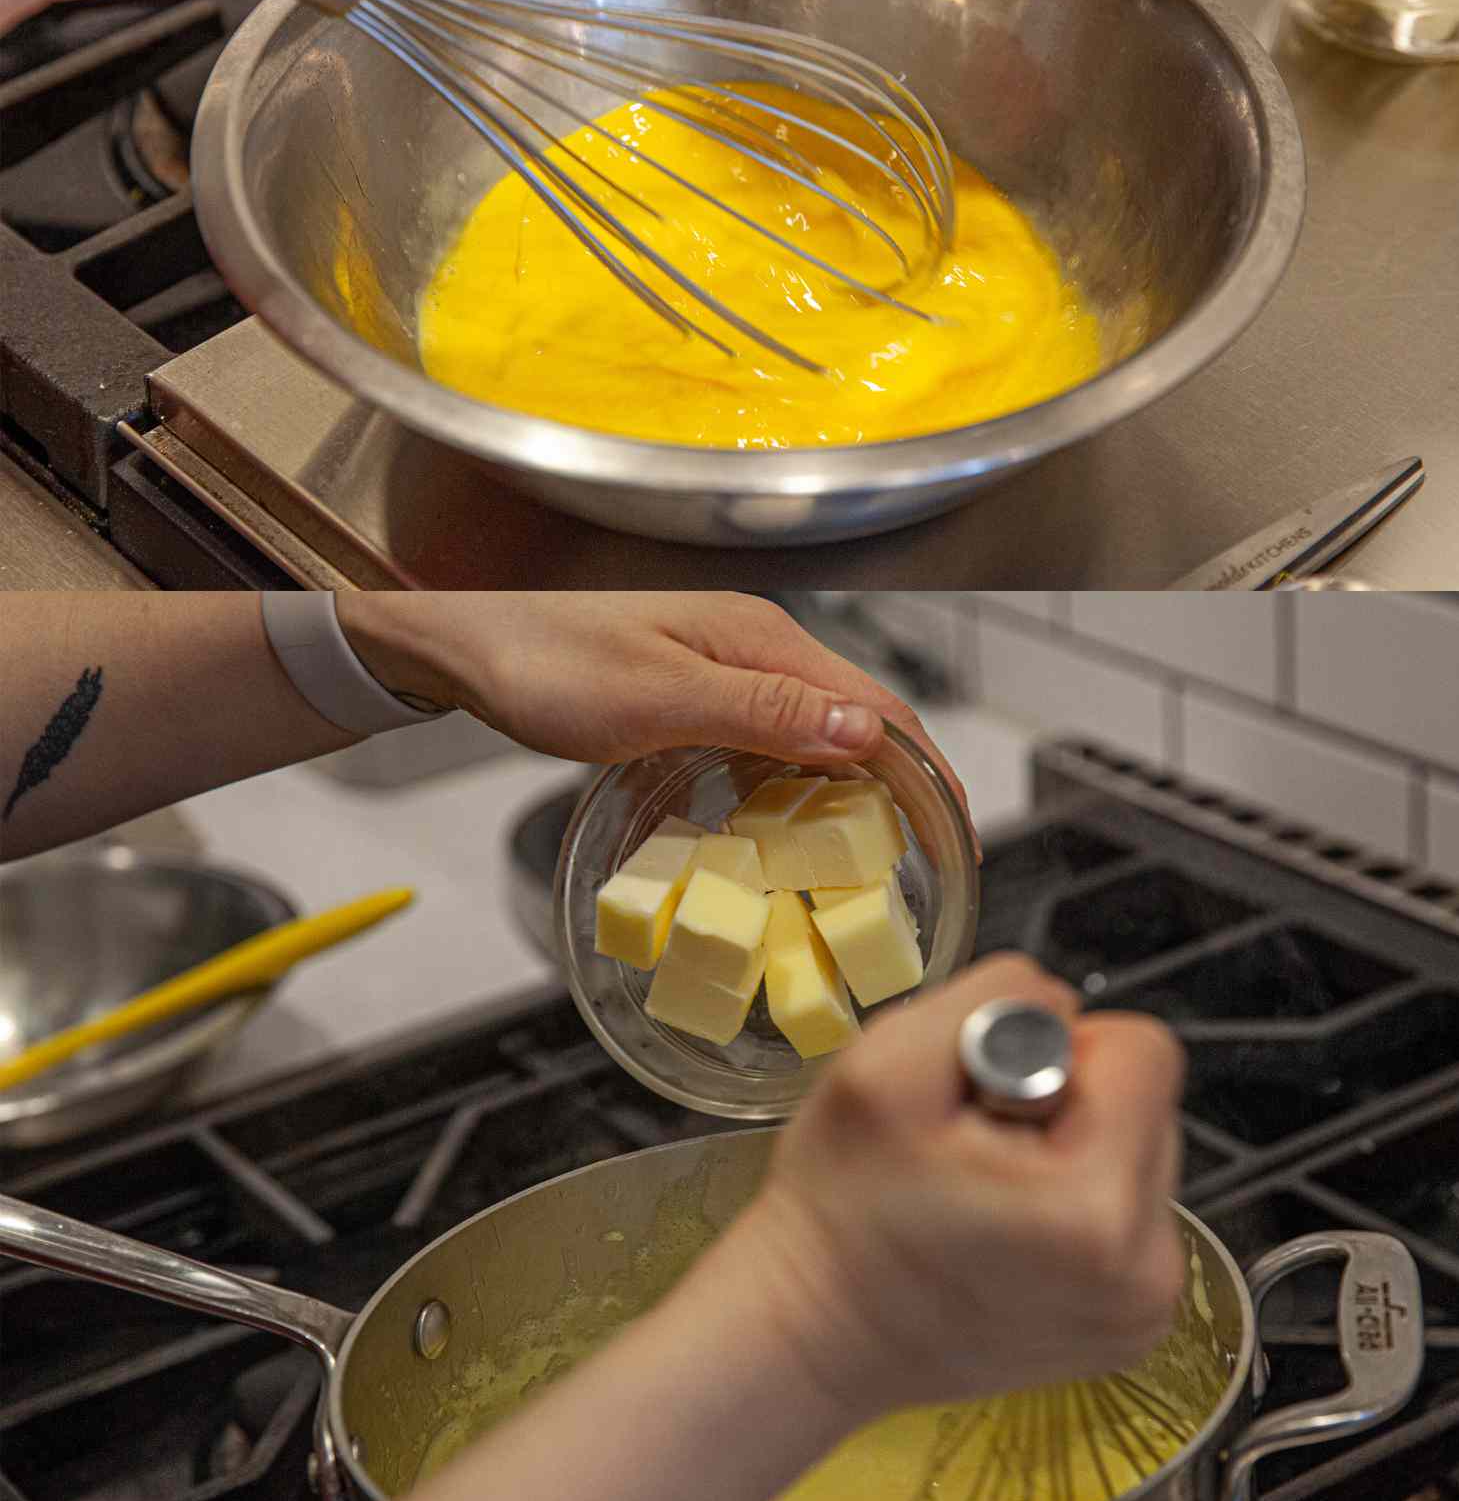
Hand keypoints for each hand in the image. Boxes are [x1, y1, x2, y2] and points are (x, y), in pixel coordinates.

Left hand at [336, 590, 973, 839]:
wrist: (461, 645)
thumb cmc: (543, 663)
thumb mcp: (655, 699)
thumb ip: (760, 713)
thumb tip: (866, 730)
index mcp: (761, 639)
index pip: (878, 705)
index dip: (927, 769)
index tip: (955, 832)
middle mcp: (755, 647)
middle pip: (858, 720)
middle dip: (900, 787)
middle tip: (921, 861)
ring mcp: (725, 669)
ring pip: (815, 735)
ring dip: (848, 793)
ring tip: (868, 859)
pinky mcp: (695, 694)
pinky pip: (768, 746)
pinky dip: (793, 790)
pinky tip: (787, 830)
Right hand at [737, 952, 1184, 1420]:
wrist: (815, 1330)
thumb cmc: (841, 1200)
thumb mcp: (887, 1058)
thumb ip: (998, 997)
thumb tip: (1064, 1010)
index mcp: (1100, 1205)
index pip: (1143, 1049)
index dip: (1059, 1048)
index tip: (989, 1099)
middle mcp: (1147, 1270)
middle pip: (1147, 1104)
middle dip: (1067, 1102)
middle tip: (976, 1148)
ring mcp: (1144, 1311)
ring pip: (1140, 1154)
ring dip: (1071, 1150)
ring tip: (984, 1192)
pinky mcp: (1132, 1328)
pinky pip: (1130, 1213)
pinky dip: (1073, 1203)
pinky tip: (1004, 1231)